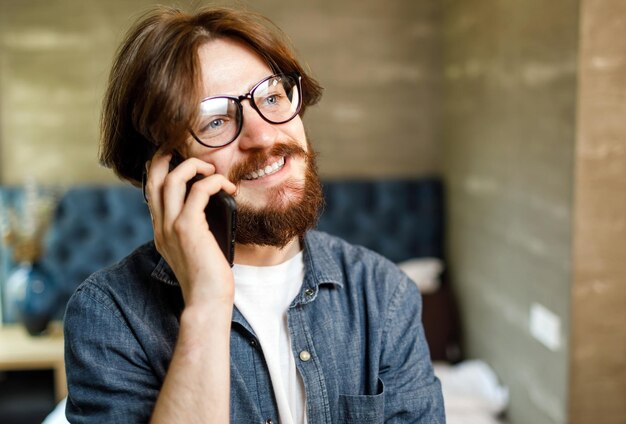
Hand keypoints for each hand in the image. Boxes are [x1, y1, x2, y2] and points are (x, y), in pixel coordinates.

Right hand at [144, 150, 236, 307]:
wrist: (206, 300)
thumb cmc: (208, 277)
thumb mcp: (195, 248)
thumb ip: (194, 228)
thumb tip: (213, 206)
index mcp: (160, 230)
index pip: (151, 190)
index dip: (160, 168)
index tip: (178, 158)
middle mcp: (160, 225)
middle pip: (153, 177)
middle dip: (166, 156)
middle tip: (185, 148)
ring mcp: (171, 226)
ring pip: (172, 179)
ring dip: (194, 166)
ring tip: (212, 170)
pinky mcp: (188, 228)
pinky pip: (199, 191)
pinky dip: (214, 182)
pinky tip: (227, 188)